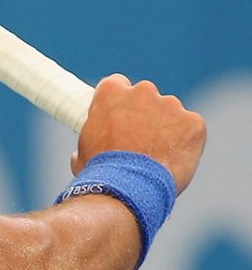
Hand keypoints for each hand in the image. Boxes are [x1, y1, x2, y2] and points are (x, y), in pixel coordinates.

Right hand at [74, 74, 206, 193]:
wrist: (128, 188)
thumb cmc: (101, 171)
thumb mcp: (82, 151)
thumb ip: (89, 141)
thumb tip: (79, 156)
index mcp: (111, 91)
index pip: (118, 84)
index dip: (120, 102)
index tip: (120, 117)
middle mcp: (142, 91)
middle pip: (146, 95)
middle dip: (144, 112)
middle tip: (140, 138)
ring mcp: (170, 105)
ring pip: (170, 112)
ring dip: (166, 127)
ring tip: (158, 155)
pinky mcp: (193, 123)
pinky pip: (192, 128)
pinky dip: (186, 141)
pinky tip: (175, 158)